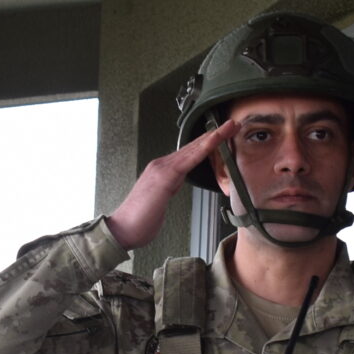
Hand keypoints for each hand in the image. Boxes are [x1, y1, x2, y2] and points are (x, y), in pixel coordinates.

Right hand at [105, 117, 238, 250]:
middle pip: (193, 147)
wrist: (121, 230)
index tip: (222, 136)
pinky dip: (204, 148)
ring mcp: (161, 169)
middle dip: (214, 134)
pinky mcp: (164, 177)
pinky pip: (189, 160)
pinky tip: (215, 140)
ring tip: (230, 126)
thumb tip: (175, 185)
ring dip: (213, 136)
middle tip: (232, 124)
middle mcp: (161, 165)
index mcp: (161, 171)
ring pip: (193, 149)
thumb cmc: (139, 221)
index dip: (206, 144)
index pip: (188, 154)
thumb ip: (168, 189)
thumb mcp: (159, 201)